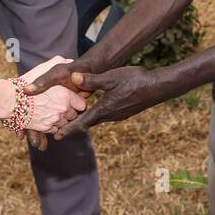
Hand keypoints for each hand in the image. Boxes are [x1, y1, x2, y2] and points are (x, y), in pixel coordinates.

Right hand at [19, 56, 85, 150]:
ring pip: (64, 123)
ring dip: (60, 119)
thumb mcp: (44, 68)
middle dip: (68, 111)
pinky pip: (54, 130)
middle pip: (73, 115)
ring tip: (49, 111)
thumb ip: (60, 62)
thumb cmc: (26, 83)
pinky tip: (44, 117)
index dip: (76, 102)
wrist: (9, 99)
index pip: (82, 104)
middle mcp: (63, 109)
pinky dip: (51, 125)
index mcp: (66, 95)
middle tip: (57, 105)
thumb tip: (70, 61)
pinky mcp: (46, 128)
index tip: (69, 100)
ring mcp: (55, 120)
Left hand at [49, 66, 165, 140]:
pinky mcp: (124, 111)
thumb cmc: (134, 81)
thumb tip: (73, 78)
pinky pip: (106, 116)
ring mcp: (118, 115)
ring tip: (74, 119)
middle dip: (74, 126)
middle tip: (60, 129)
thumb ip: (91, 80)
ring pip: (97, 119)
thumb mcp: (111, 78)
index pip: (81, 123)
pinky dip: (96, 115)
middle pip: (88, 124)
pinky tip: (95, 109)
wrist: (157, 87)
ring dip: (85, 120)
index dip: (68, 130)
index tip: (57, 137)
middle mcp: (110, 116)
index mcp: (103, 110)